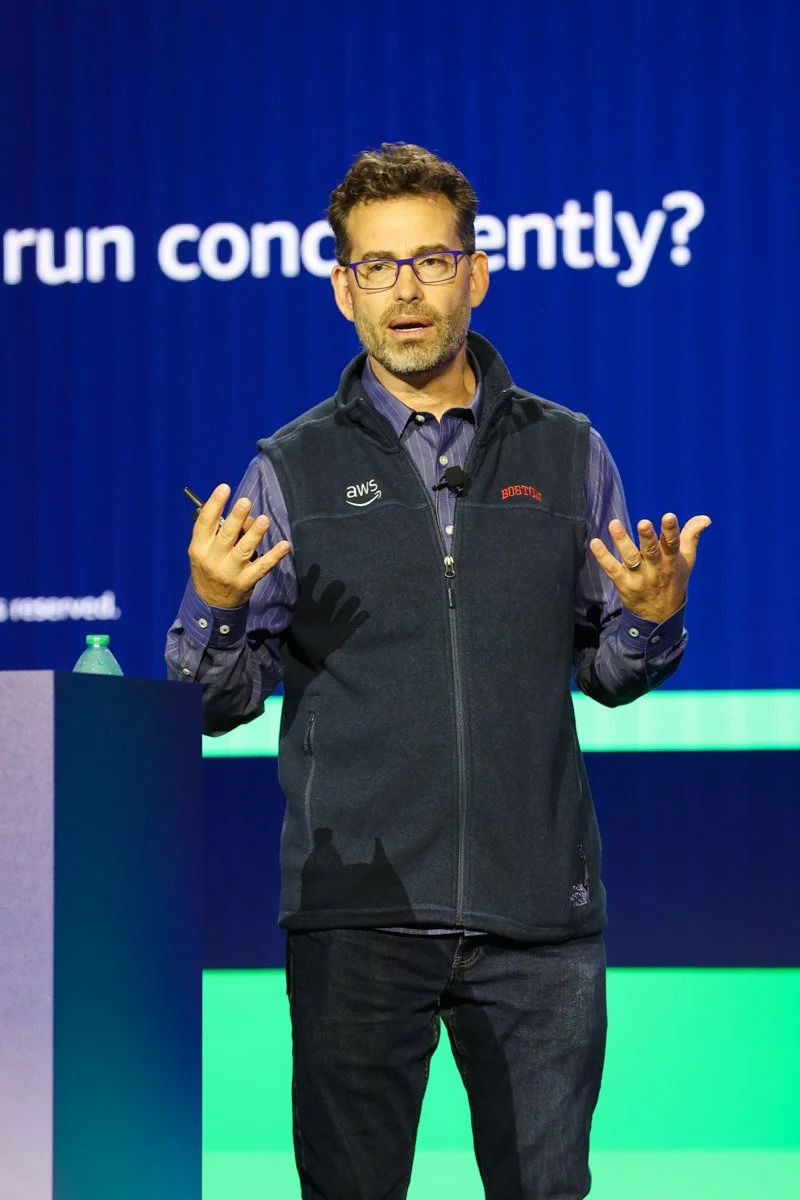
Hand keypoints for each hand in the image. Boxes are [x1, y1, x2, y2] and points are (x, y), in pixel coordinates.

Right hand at [188, 483, 291, 608]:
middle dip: (236, 518)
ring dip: (255, 534)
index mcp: (199, 547)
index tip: (224, 488)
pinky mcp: (245, 582)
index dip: (214, 504)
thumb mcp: (202, 551)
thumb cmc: (208, 568)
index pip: (205, 522)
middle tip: (246, 501)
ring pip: (244, 550)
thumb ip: (216, 533)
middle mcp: (213, 559)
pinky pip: (262, 566)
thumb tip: (241, 514)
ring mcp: (230, 571)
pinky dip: (274, 556)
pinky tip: (284, 545)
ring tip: (263, 520)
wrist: (210, 603)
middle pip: (226, 535)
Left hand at [588, 512, 710, 623]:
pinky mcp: (623, 584)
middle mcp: (656, 569)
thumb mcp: (686, 560)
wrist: (660, 616)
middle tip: (643, 523)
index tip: (669, 516)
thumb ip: (691, 536)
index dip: (671, 530)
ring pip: (630, 558)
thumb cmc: (674, 580)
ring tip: (614, 524)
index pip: (673, 544)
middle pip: (652, 552)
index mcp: (672, 561)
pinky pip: (612, 570)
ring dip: (622, 541)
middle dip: (648, 537)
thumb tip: (705, 518)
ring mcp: (639, 577)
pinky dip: (603, 557)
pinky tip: (594, 543)